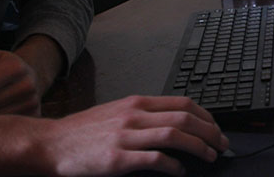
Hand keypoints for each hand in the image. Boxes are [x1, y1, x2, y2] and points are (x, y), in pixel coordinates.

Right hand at [37, 96, 228, 175]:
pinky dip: (174, 166)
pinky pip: (155, 159)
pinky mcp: (118, 158)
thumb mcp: (117, 113)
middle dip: (210, 131)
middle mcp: (134, 115)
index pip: (183, 102)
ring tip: (209, 156)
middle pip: (185, 117)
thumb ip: (143, 115)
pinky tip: (180, 172)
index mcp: (137, 102)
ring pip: (175, 135)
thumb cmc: (83, 132)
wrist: (51, 143)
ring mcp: (126, 136)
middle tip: (222, 144)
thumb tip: (173, 123)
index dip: (206, 115)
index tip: (216, 127)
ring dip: (199, 147)